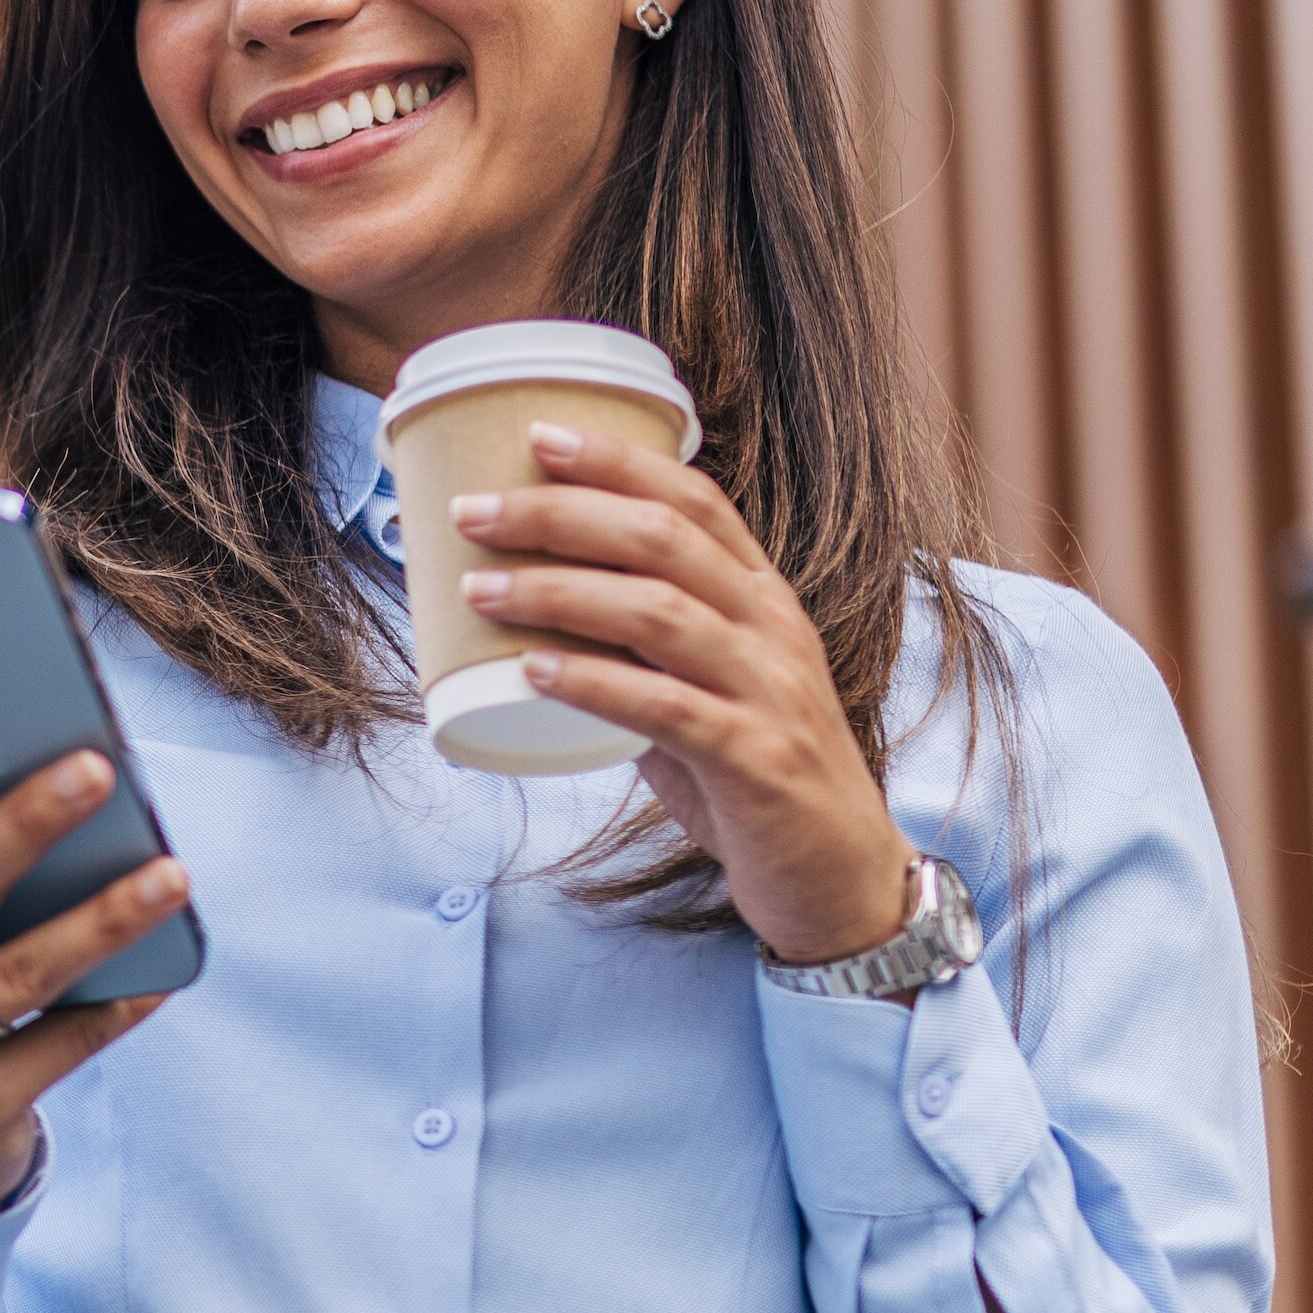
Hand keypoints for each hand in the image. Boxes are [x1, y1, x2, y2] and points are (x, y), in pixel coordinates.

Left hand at [449, 419, 917, 967]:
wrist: (839, 876)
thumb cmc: (753, 778)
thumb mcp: (700, 692)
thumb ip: (637, 653)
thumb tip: (534, 622)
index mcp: (761, 600)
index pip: (695, 502)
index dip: (618, 460)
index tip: (538, 436)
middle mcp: (772, 631)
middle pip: (664, 541)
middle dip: (562, 515)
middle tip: (473, 513)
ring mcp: (770, 693)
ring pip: (660, 613)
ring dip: (558, 592)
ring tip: (477, 588)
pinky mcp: (756, 761)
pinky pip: (667, 708)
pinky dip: (594, 683)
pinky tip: (534, 671)